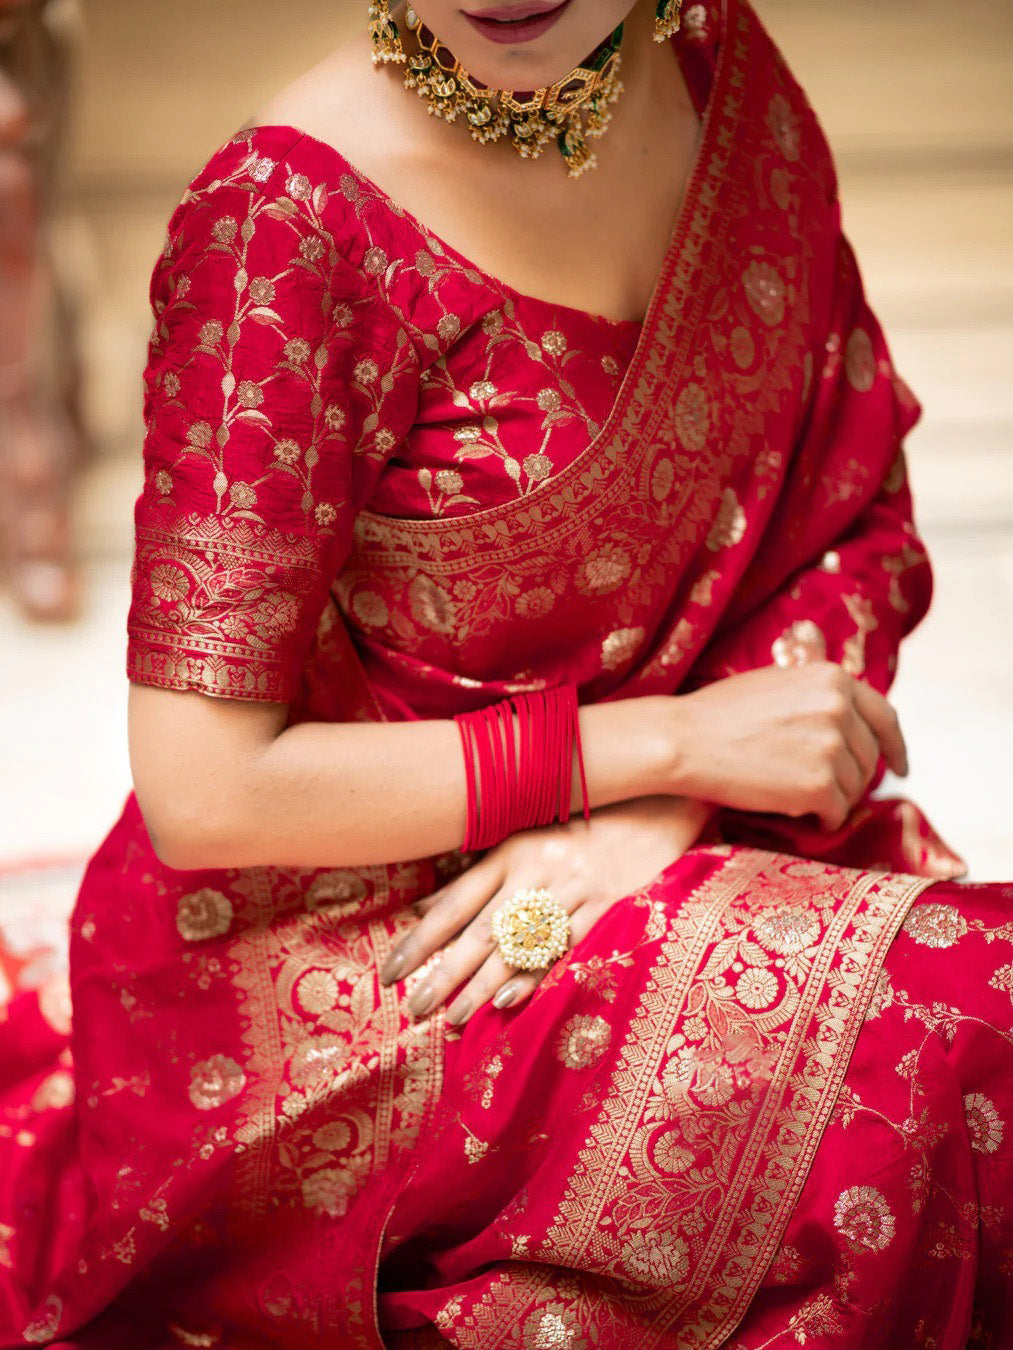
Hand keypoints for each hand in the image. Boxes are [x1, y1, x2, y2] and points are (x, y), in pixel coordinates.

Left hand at [378, 796, 712, 1025]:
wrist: (654, 801)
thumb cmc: (581, 825)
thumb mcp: (525, 841)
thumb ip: (478, 875)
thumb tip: (424, 907)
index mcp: (510, 852)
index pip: (455, 902)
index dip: (422, 940)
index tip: (391, 972)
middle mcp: (536, 870)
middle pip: (482, 930)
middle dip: (445, 974)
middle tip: (412, 1009)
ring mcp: (572, 888)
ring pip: (520, 943)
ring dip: (484, 986)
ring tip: (452, 1020)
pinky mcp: (607, 904)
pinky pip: (566, 945)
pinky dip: (537, 973)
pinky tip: (511, 999)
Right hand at [672, 661, 907, 830]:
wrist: (685, 740)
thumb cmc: (720, 714)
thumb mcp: (778, 682)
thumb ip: (819, 694)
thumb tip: (850, 718)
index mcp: (833, 679)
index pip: (885, 718)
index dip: (896, 747)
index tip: (900, 767)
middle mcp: (840, 708)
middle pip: (869, 758)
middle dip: (854, 779)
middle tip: (825, 791)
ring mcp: (832, 747)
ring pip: (854, 788)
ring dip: (833, 799)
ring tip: (798, 799)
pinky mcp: (819, 785)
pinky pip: (836, 813)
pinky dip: (822, 820)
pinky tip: (800, 815)